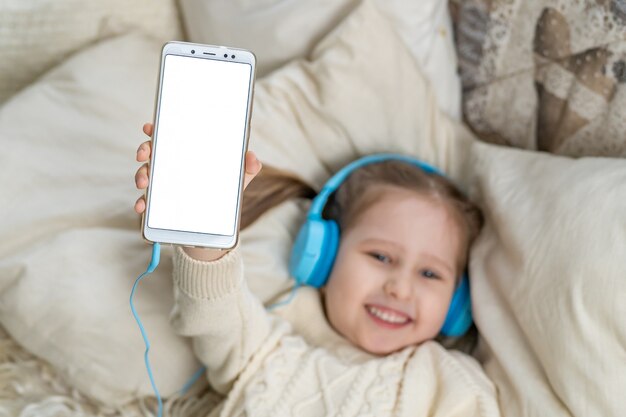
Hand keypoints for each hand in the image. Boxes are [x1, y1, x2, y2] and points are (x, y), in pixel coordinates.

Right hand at [135, 122, 261, 260]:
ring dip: (140, 175)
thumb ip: (247, 167)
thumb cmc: (224, 192)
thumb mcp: (238, 179)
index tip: (151, 127)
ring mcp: (163, 185)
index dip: (157, 130)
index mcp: (186, 155)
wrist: (216, 224)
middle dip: (144, 150)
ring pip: (145, 174)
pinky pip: (146, 202)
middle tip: (144, 154)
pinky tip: (142, 207)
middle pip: (152, 152)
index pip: (169, 137)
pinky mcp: (159, 205)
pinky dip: (141, 203)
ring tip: (143, 182)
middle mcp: (171, 166)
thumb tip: (253, 158)